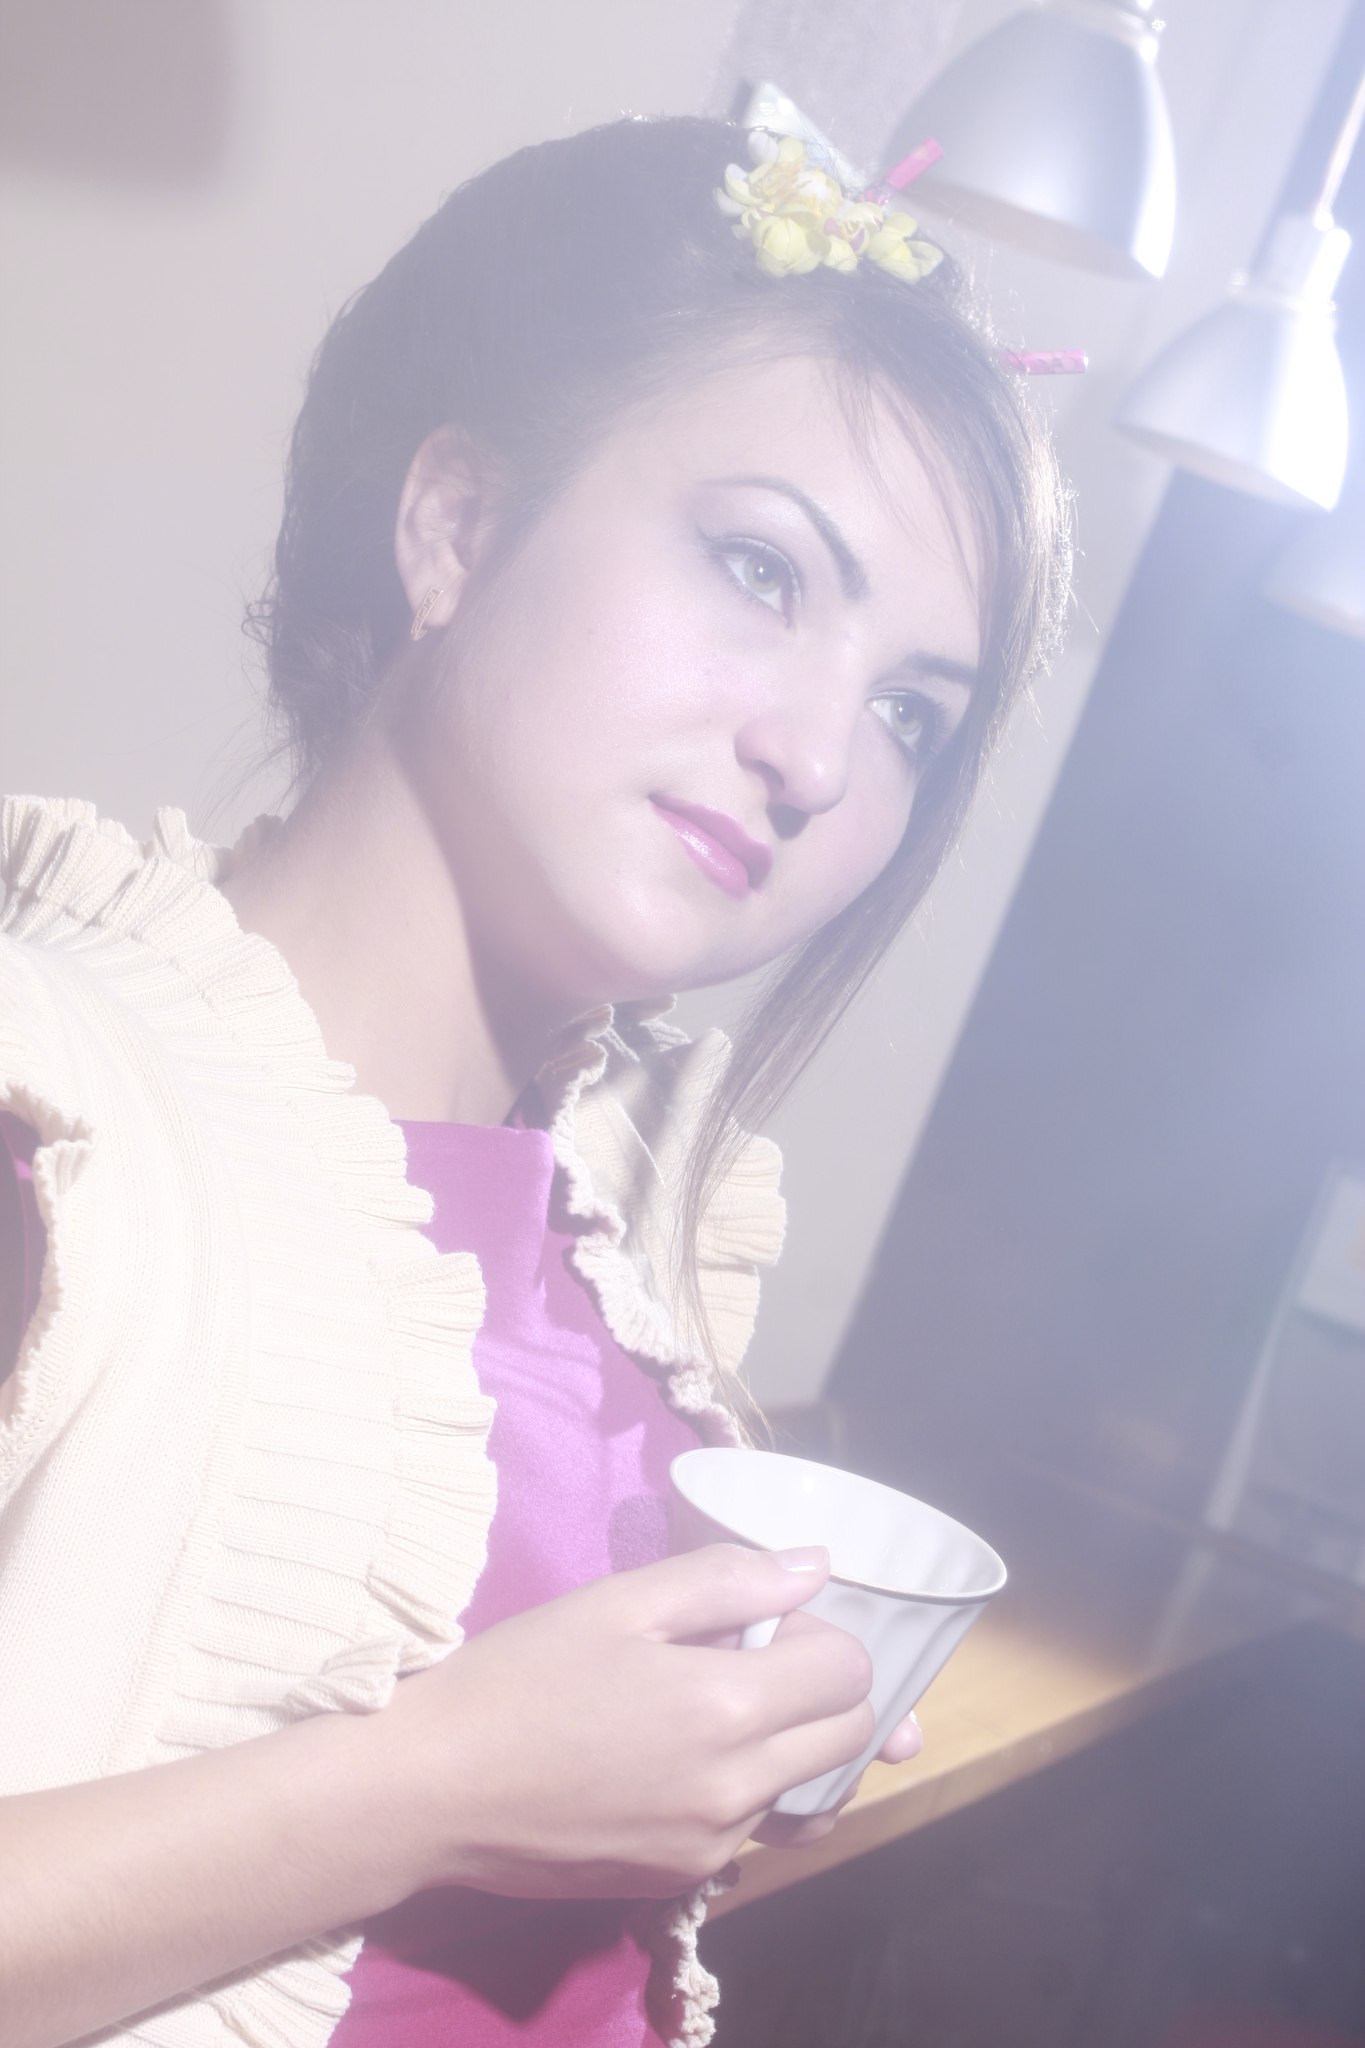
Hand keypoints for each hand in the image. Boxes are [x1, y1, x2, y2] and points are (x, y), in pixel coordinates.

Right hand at [377, 1543, 875, 1900]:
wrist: (434, 1788)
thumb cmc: (521, 1677)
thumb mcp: (620, 1602)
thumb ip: (728, 1579)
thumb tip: (816, 1566)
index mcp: (727, 1708)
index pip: (852, 1672)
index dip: (821, 1632)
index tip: (765, 1620)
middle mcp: (737, 1789)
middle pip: (850, 1736)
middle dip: (825, 1688)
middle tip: (753, 1656)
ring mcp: (712, 1847)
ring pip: (810, 1789)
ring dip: (794, 1744)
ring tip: (723, 1708)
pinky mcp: (680, 1880)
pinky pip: (755, 1829)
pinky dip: (751, 1790)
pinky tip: (690, 1759)